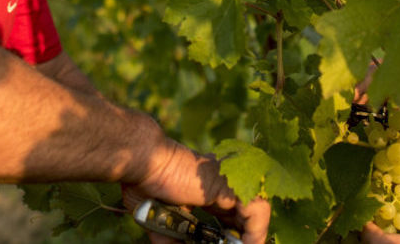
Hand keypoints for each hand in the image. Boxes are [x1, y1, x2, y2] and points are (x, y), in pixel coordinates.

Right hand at [125, 141, 270, 243]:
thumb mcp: (160, 218)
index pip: (230, 214)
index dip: (232, 234)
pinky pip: (256, 211)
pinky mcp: (231, 185)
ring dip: (251, 236)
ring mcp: (228, 180)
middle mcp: (221, 182)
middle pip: (243, 215)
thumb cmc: (143, 183)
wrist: (143, 163)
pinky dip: (256, 233)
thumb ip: (172, 239)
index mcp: (206, 187)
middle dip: (240, 237)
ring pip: (255, 211)